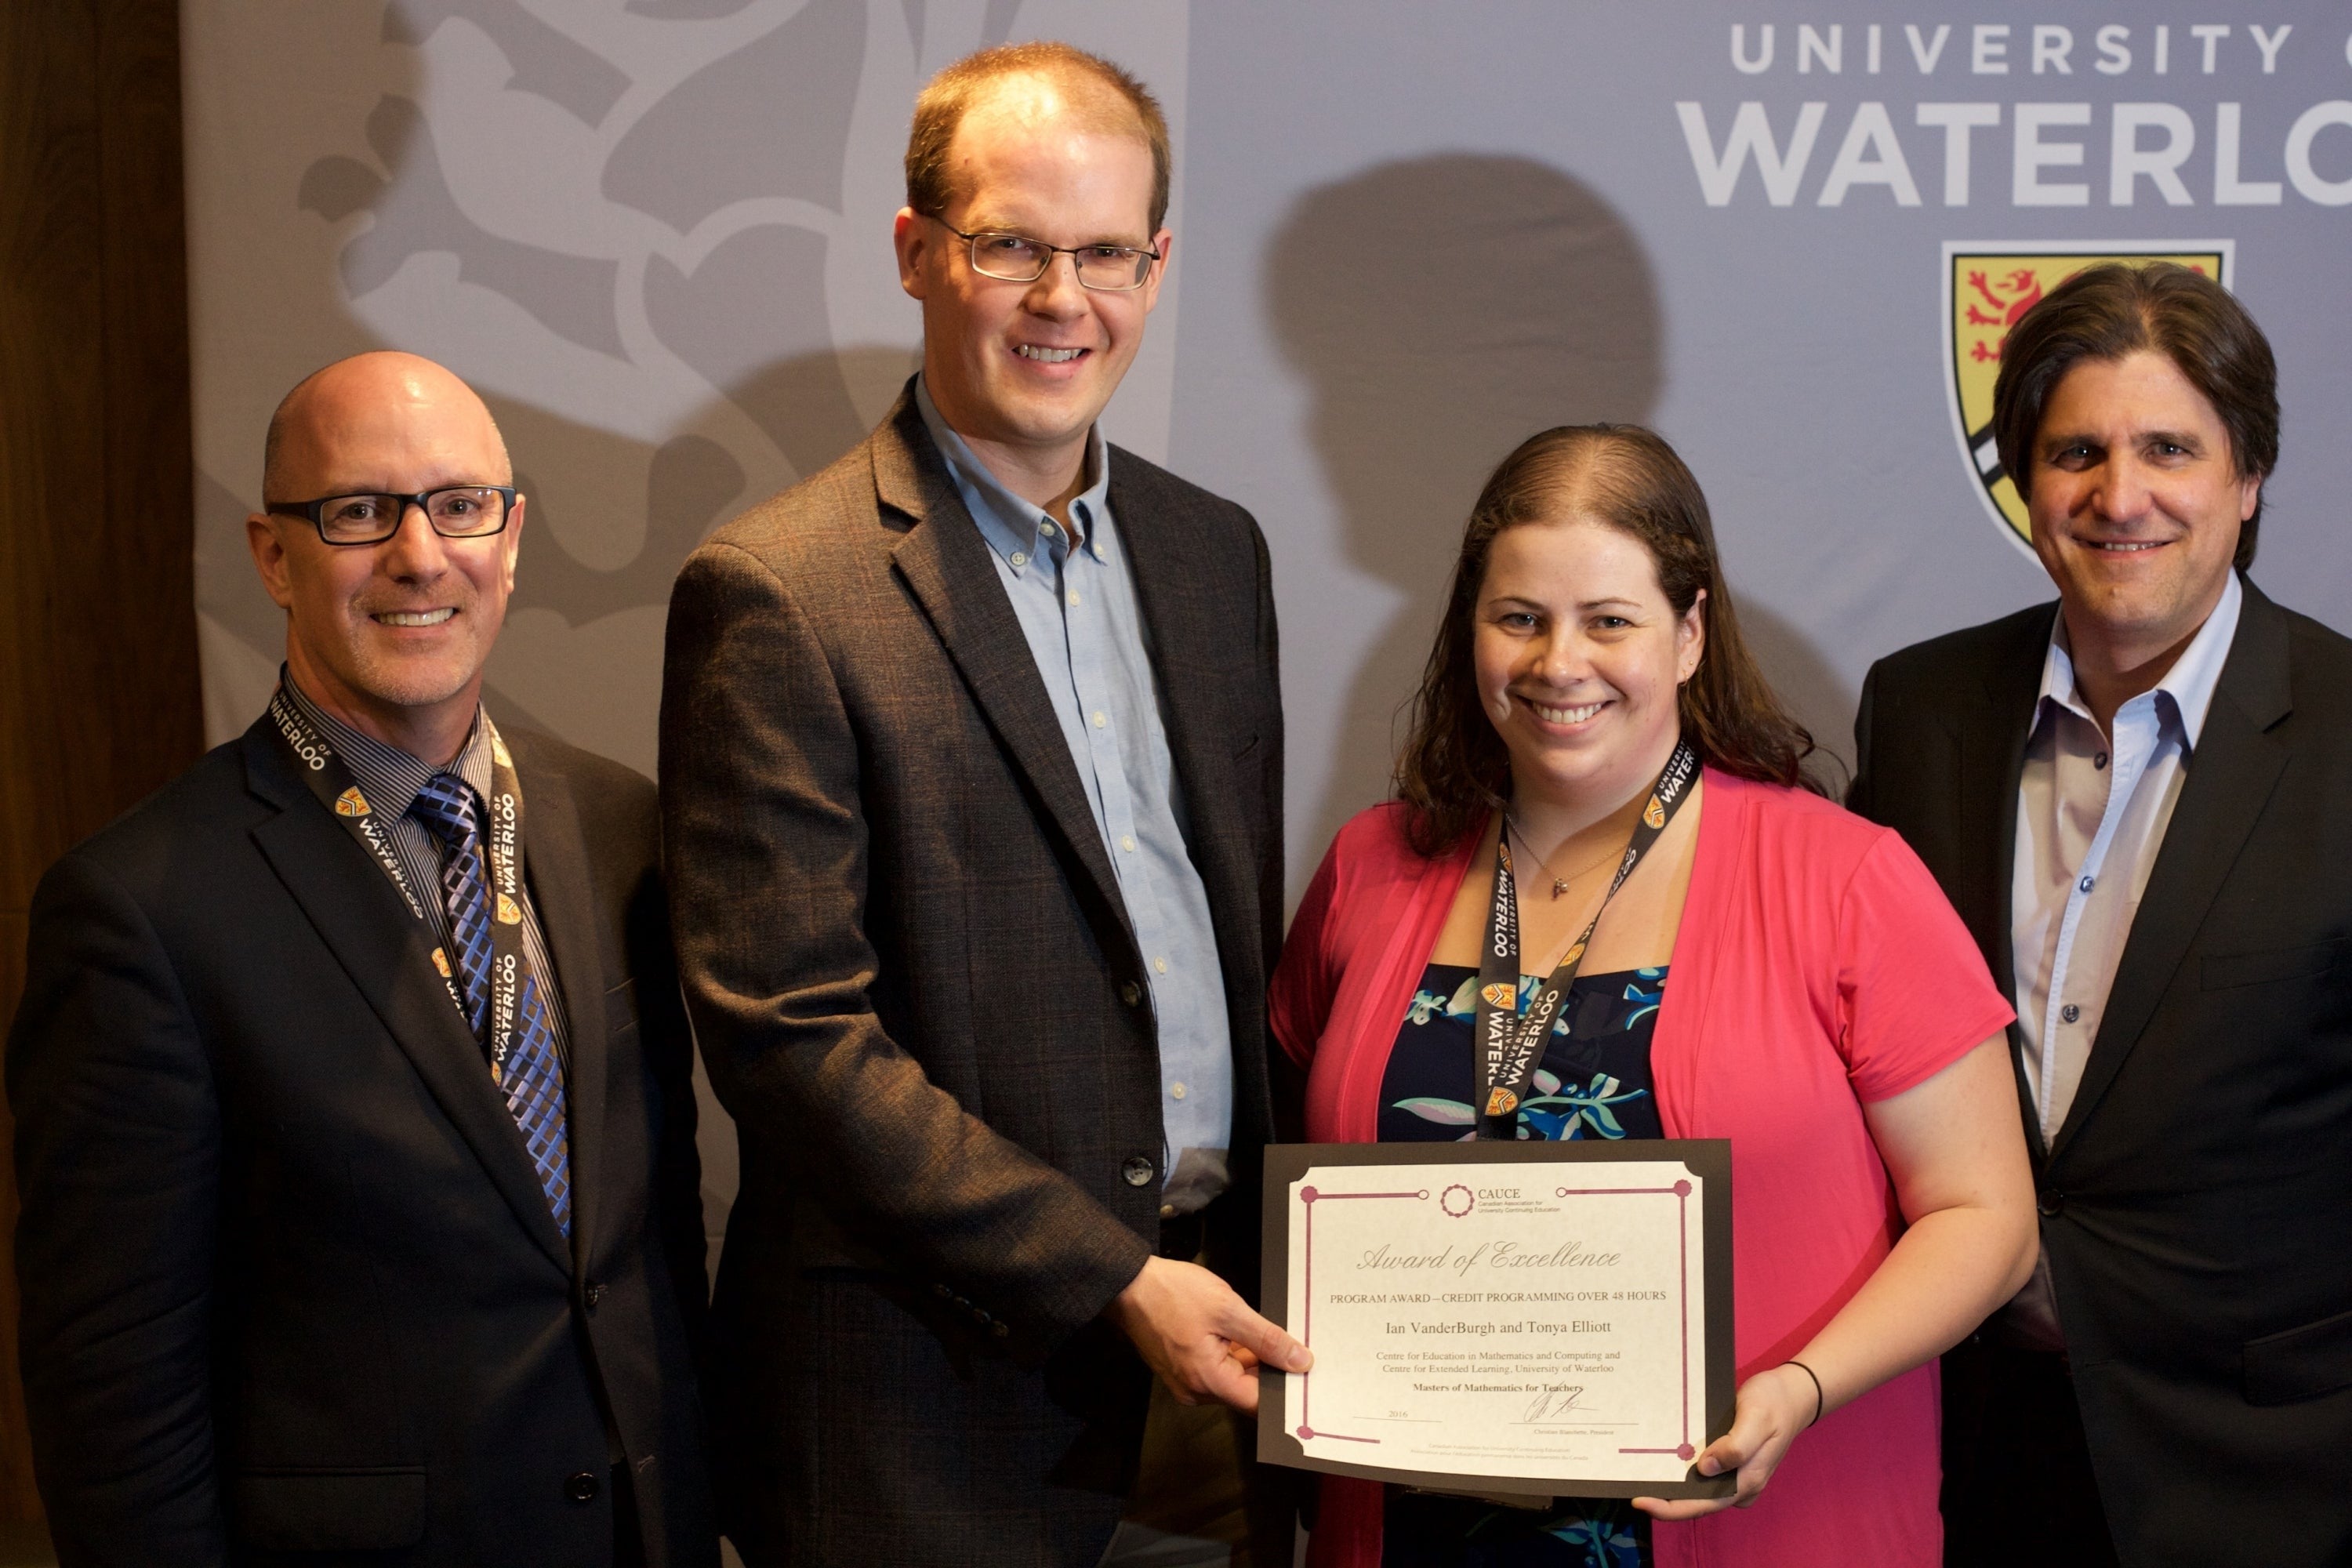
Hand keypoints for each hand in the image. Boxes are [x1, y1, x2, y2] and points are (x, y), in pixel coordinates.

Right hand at [1104, 1256, 1311, 1411]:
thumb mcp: (1228, 1310)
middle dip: (1269, 1367)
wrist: (1128, 1284)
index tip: (1305, 1369)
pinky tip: (1237, 1329)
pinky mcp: (1182, 1369)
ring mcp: (1187, 1381)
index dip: (1285, 1386)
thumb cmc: (1171, 1293)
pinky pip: (1218, 1368)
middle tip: (1288, 1340)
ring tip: (1258, 1328)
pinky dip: (1232, 1352)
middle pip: (1247, 1390)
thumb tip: (1299, 1361)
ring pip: (1234, 1377)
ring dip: (1250, 1357)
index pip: (1260, 1402)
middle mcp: (1196, 1391)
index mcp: (1208, 1382)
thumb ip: (1267, 1339)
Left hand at [1632, 1363, 1815, 1519]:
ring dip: (1673, 1485)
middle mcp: (1740, 1485)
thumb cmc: (1774, 1403)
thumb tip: (1705, 1469)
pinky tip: (1664, 1459)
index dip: (1670, 1508)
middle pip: (1697, 1501)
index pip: (1703, 1504)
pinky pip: (1704, 1475)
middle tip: (1631, 1484)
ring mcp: (1736, 1477)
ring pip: (1699, 1490)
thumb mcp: (1756, 1418)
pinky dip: (1684, 1471)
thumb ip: (1736, 1446)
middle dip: (1665, 1498)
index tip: (1640, 1501)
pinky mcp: (1732, 1465)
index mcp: (1747, 1480)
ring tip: (1640, 1473)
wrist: (1793, 1394)